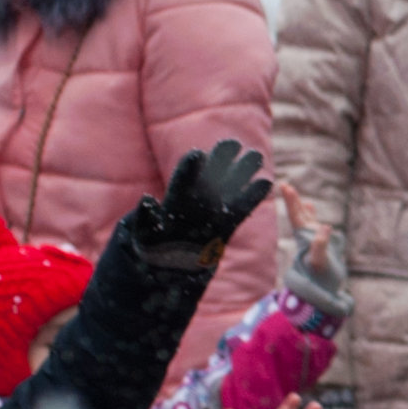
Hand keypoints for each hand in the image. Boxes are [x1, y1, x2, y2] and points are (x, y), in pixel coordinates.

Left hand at [131, 141, 270, 262]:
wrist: (171, 265)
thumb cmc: (153, 248)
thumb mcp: (142, 235)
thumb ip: (144, 219)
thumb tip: (146, 199)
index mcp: (174, 201)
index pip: (182, 180)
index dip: (189, 168)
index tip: (198, 154)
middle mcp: (196, 200)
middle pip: (210, 175)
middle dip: (221, 158)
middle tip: (233, 143)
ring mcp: (213, 210)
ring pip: (230, 186)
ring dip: (242, 170)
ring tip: (255, 156)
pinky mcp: (228, 223)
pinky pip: (243, 207)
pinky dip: (253, 195)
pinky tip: (265, 183)